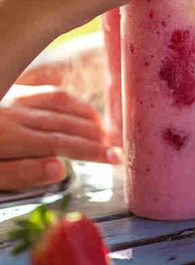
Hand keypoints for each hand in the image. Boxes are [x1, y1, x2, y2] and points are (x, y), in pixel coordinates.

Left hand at [0, 87, 117, 180]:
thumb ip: (19, 174)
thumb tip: (59, 169)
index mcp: (8, 137)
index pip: (60, 143)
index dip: (91, 151)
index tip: (114, 158)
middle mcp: (15, 113)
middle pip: (64, 122)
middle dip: (94, 135)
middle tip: (114, 146)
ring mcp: (13, 98)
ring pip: (60, 101)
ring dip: (86, 114)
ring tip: (102, 129)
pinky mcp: (11, 90)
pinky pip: (47, 90)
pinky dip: (69, 99)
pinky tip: (76, 107)